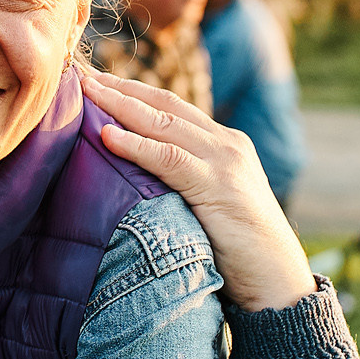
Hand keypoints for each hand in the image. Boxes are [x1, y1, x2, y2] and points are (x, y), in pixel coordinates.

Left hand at [80, 70, 315, 312]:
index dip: (133, 92)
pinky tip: (107, 136)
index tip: (97, 82)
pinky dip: (136, 145)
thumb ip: (179, 183)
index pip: (171, 108)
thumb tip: (129, 177)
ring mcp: (225, 163)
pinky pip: (169, 159)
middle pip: (165, 106)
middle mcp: (227, 144)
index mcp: (224, 145)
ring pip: (164, 124)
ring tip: (86, 92)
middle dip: (121, 88)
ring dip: (121, 105)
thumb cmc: (237, 253)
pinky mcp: (219, 187)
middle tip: (81, 75)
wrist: (278, 283)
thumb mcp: (206, 205)